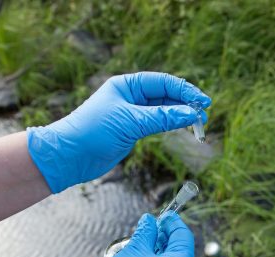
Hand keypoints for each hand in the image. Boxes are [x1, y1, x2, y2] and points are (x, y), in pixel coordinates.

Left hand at [27, 72, 210, 192]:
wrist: (69, 156)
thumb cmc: (92, 132)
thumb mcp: (130, 122)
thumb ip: (162, 118)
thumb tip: (190, 114)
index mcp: (127, 85)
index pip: (163, 82)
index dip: (185, 90)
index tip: (203, 101)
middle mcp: (130, 96)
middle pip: (166, 95)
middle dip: (186, 103)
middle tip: (204, 115)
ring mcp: (131, 114)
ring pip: (163, 110)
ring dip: (181, 115)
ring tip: (199, 123)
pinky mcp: (131, 131)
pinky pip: (157, 123)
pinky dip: (171, 125)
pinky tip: (183, 127)